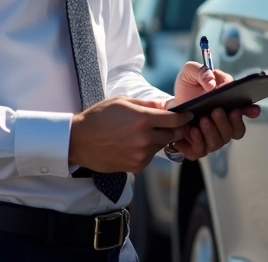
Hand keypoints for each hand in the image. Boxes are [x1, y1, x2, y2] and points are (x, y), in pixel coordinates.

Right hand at [69, 96, 192, 172]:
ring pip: (162, 146)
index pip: (174, 119)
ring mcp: (141, 154)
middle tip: (178, 125)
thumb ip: (147, 104)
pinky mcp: (136, 166)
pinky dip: (149, 150)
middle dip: (178, 129)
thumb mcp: (123, 102)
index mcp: (142, 119)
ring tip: (148, 132)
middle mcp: (144, 138)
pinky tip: (136, 143)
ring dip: (161, 139)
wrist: (79, 141)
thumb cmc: (99, 117)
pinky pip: (150, 156)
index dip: (184, 117)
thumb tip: (166, 106)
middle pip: (173, 135)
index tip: (189, 115)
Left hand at [171, 62, 260, 160]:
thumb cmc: (187, 88)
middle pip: (236, 131)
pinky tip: (192, 130)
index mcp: (230, 105)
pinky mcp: (196, 147)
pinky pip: (201, 150)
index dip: (251, 111)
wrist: (170, 104)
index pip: (247, 111)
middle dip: (226, 122)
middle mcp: (224, 124)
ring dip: (212, 131)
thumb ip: (203, 72)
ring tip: (202, 120)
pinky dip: (198, 142)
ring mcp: (212, 137)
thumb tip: (213, 85)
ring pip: (220, 142)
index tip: (249, 108)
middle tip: (216, 111)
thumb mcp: (191, 72)